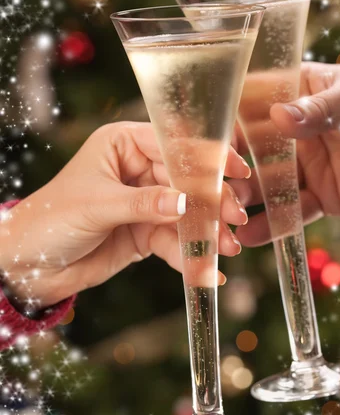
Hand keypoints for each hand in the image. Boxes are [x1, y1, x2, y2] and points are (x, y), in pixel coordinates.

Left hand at [0, 122, 249, 306]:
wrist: (29, 265)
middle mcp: (138, 169)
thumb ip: (144, 203)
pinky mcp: (146, 233)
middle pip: (186, 181)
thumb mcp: (97, 205)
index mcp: (123, 144)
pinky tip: (207, 271)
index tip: (234, 170)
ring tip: (228, 249)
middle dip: (211, 202)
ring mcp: (145, 202)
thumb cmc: (51, 219)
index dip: (205, 156)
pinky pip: (174, 242)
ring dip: (207, 232)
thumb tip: (186, 201)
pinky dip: (190, 256)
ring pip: (185, 214)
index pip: (172, 143)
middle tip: (234, 219)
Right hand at [230, 62, 339, 245]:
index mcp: (296, 94)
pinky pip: (293, 213)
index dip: (225, 125)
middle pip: (250, 151)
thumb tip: (278, 116)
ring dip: (242, 201)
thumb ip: (319, 109)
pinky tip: (248, 237)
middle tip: (212, 190)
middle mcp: (292, 132)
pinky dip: (272, 225)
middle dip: (228, 171)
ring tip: (225, 217)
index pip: (249, 106)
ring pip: (265, 186)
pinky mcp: (320, 196)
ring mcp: (305, 166)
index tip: (206, 143)